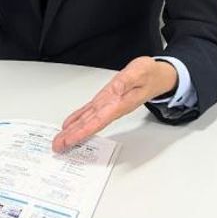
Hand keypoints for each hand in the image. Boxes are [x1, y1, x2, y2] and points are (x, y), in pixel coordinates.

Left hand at [51, 56, 177, 152]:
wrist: (157, 77)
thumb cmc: (150, 75)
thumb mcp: (141, 71)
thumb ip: (128, 80)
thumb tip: (117, 87)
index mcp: (119, 103)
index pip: (98, 120)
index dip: (83, 131)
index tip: (70, 140)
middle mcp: (112, 107)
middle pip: (90, 125)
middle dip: (74, 136)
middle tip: (58, 146)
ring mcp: (108, 105)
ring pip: (88, 120)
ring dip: (74, 131)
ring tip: (61, 141)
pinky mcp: (106, 100)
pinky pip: (90, 112)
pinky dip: (79, 119)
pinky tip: (70, 125)